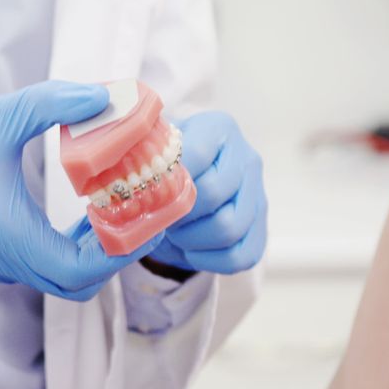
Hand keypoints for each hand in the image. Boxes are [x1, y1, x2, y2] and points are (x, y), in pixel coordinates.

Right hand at [0, 80, 161, 300]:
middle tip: (146, 218)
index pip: (76, 270)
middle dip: (116, 256)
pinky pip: (46, 266)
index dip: (119, 254)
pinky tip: (92, 213)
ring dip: (97, 253)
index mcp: (6, 233)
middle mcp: (1, 257)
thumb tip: (105, 97)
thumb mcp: (5, 112)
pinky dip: (76, 249)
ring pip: (62, 278)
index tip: (148, 226)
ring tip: (125, 211)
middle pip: (76, 283)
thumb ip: (56, 103)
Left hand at [148, 112, 266, 274]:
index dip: (169, 179)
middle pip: (212, 193)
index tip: (148, 190)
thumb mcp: (152, 149)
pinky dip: (207, 259)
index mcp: (219, 129)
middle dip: (178, 212)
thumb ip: (144, 153)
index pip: (195, 154)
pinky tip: (190, 248)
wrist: (184, 189)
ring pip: (228, 227)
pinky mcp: (261, 231)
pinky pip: (239, 256)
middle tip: (159, 217)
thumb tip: (127, 174)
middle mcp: (246, 158)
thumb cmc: (164, 167)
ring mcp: (258, 195)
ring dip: (191, 238)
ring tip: (174, 232)